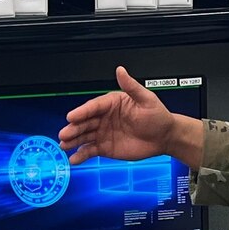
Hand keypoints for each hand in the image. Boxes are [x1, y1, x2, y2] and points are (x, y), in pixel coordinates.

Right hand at [59, 67, 177, 166]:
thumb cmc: (157, 115)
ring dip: (73, 141)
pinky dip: (81, 155)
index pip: (93, 107)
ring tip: (64, 146)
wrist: (165, 137)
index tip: (71, 116)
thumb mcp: (146, 99)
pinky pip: (90, 150)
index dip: (82, 112)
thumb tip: (120, 70)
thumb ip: (131, 86)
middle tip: (64, 134)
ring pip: (84, 136)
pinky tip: (74, 158)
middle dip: (73, 128)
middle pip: (85, 122)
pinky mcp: (105, 147)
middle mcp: (104, 117)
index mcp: (111, 103)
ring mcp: (103, 133)